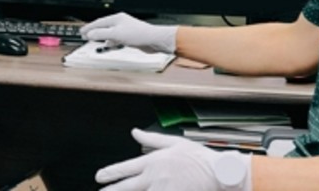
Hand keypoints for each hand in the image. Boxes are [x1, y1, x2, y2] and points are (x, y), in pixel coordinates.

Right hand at [79, 12, 176, 53]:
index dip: (89, 27)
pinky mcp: (130, 37)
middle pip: (103, 27)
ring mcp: (125, 30)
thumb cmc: (139, 34)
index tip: (82, 31)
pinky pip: (116, 38)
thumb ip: (101, 34)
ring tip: (94, 40)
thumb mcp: (116, 34)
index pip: (98, 22)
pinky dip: (110, 41)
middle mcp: (121, 23)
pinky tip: (109, 44)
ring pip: (109, 33)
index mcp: (116, 19)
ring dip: (101, 37)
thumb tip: (90, 34)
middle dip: (94, 31)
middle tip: (85, 35)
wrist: (154, 40)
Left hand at [97, 129, 251, 190]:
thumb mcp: (174, 142)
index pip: (125, 168)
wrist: (219, 173)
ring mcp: (162, 190)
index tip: (99, 177)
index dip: (110, 173)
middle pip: (126, 187)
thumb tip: (134, 132)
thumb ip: (151, 139)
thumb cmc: (200, 158)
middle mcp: (154, 177)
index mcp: (153, 162)